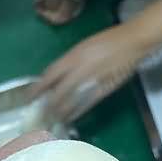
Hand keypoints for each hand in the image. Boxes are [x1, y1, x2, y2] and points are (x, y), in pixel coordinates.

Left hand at [32, 24, 150, 122]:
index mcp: (73, 56)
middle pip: (58, 93)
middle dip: (48, 106)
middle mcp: (80, 69)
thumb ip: (69, 62)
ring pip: (71, 101)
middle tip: (40, 115)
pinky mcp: (104, 89)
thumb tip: (55, 77)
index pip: (49, 76)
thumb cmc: (107, 41)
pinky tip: (71, 117)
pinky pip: (87, 104)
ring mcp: (92, 81)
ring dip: (61, 112)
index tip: (28, 98)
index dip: (37, 88)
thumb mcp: (82, 47)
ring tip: (53, 120)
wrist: (133, 40)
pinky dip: (77, 112)